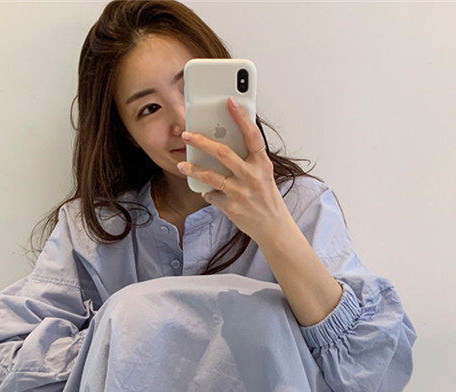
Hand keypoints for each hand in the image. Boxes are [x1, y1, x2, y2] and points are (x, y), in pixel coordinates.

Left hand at [176, 97, 290, 244]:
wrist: (274, 227)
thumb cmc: (266, 197)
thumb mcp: (263, 174)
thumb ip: (248, 159)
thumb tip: (224, 141)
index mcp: (262, 163)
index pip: (252, 135)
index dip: (241, 117)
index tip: (230, 100)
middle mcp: (252, 176)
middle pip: (223, 153)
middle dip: (201, 141)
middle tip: (186, 134)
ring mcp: (241, 192)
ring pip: (211, 176)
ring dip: (193, 169)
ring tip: (181, 165)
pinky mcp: (231, 207)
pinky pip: (212, 195)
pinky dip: (207, 192)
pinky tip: (205, 191)